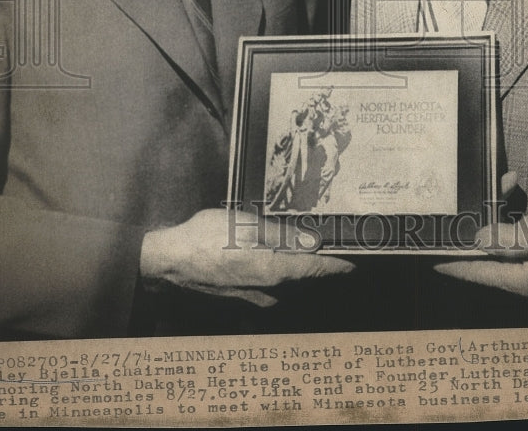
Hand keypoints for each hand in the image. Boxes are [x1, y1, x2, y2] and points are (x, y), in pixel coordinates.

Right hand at [140, 208, 353, 306]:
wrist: (168, 263)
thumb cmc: (205, 238)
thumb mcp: (247, 225)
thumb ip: (283, 235)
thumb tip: (314, 241)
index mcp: (274, 271)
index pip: (320, 271)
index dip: (341, 264)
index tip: (359, 258)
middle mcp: (270, 293)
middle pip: (307, 280)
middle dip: (323, 265)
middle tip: (337, 247)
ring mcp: (255, 301)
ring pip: (290, 286)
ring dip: (302, 272)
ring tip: (309, 250)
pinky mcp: (243, 301)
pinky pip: (272, 290)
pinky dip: (282, 277)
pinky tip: (276, 259)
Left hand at [435, 173, 527, 296]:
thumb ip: (509, 240)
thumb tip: (477, 240)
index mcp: (518, 279)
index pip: (472, 271)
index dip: (448, 261)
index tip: (424, 249)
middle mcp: (513, 271)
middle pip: (474, 254)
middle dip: (462, 231)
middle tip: (439, 215)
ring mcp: (516, 255)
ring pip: (485, 234)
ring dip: (483, 209)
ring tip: (487, 187)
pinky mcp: (519, 239)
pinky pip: (499, 222)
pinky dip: (499, 202)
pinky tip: (507, 182)